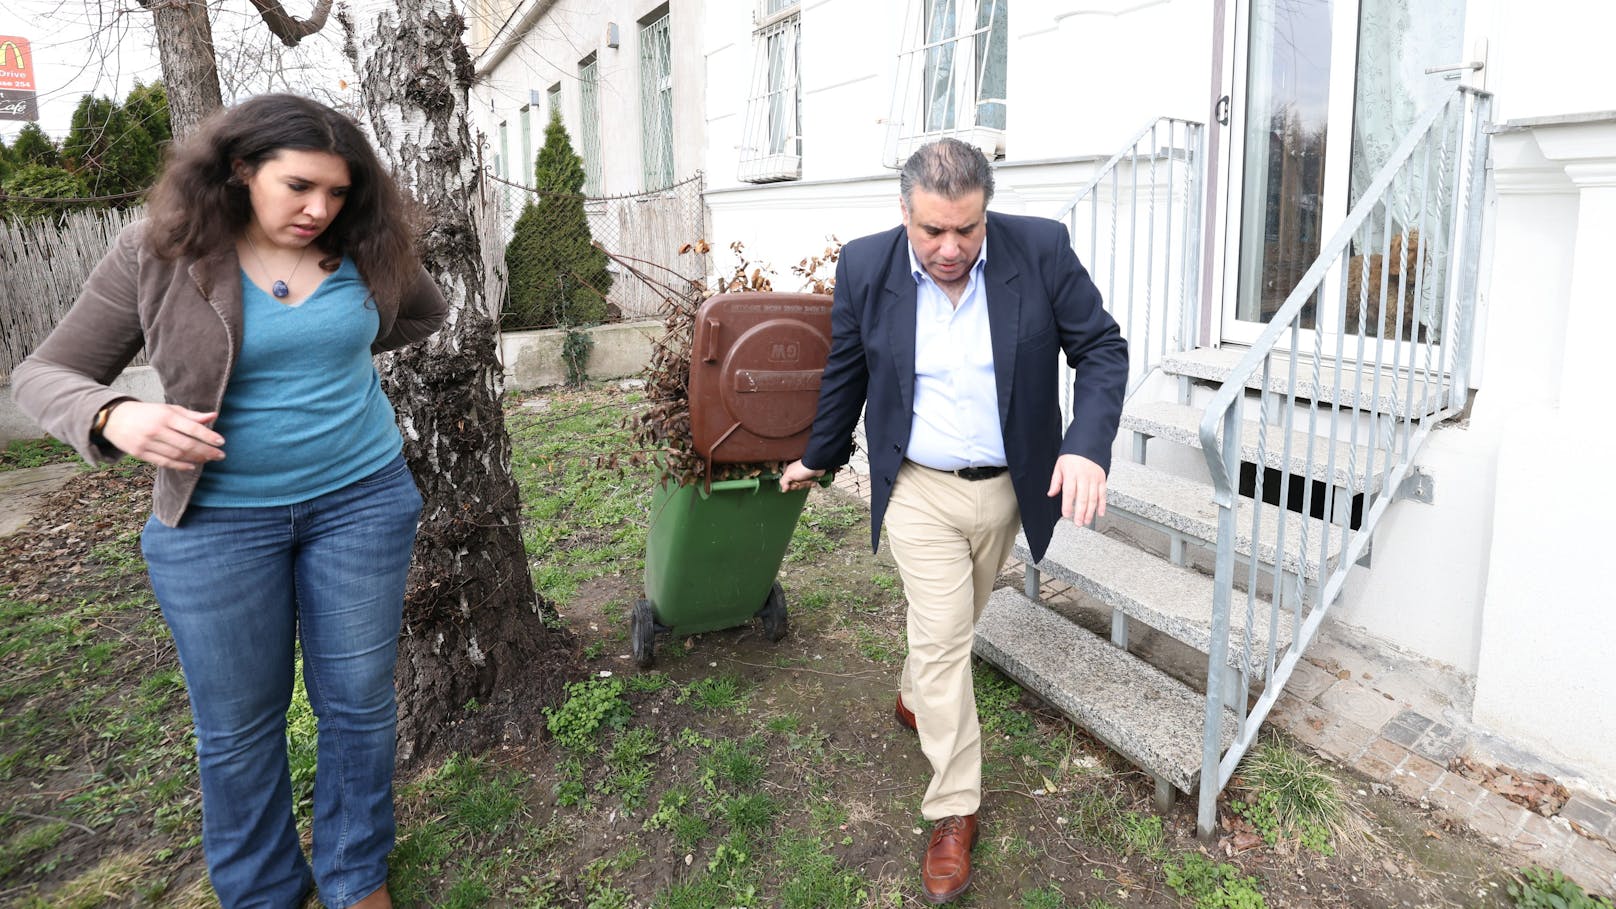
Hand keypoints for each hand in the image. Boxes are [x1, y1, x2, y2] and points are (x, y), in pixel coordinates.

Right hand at [100, 401, 225, 470]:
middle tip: (220, 455)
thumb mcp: (168, 409)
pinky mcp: (140, 454)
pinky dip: (180, 466)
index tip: (221, 442)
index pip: (191, 427)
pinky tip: (192, 466)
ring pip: (176, 455)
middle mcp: (156, 429)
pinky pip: (164, 462)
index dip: (208, 435)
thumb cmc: (147, 413)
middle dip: (206, 451)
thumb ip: (191, 415)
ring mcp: (147, 443)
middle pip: (186, 444)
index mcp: (165, 416)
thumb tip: (214, 416)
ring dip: (195, 459)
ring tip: (208, 459)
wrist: (114, 418)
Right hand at [778, 459, 824, 492]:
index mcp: (789, 473)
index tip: (792, 483)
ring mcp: (803, 476)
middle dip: (800, 485)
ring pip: (803, 486)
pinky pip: (810, 485)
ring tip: (808, 479)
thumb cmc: (802, 468)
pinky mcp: (810, 478)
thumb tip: (783, 489)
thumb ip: (783, 482)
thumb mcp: (789, 475)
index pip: (787, 484)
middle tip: (801, 480)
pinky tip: (813, 481)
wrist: (816, 466)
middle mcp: (796, 474)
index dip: (790, 486)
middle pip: (795, 486)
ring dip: (806, 484)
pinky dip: (812, 483)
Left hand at [1047, 453, 1106, 526]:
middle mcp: (1084, 477)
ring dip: (1090, 512)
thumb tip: (1051, 493)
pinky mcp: (1102, 478)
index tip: (1066, 514)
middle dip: (1080, 513)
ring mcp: (1094, 478)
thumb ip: (1056, 481)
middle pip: (1082, 498)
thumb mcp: (1060, 466)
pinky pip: (1103, 494)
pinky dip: (1102, 504)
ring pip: (1093, 498)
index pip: (1069, 493)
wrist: (1089, 442)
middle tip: (1078, 523)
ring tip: (1087, 521)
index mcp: (1071, 474)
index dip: (1068, 505)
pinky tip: (1100, 513)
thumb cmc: (1073, 455)